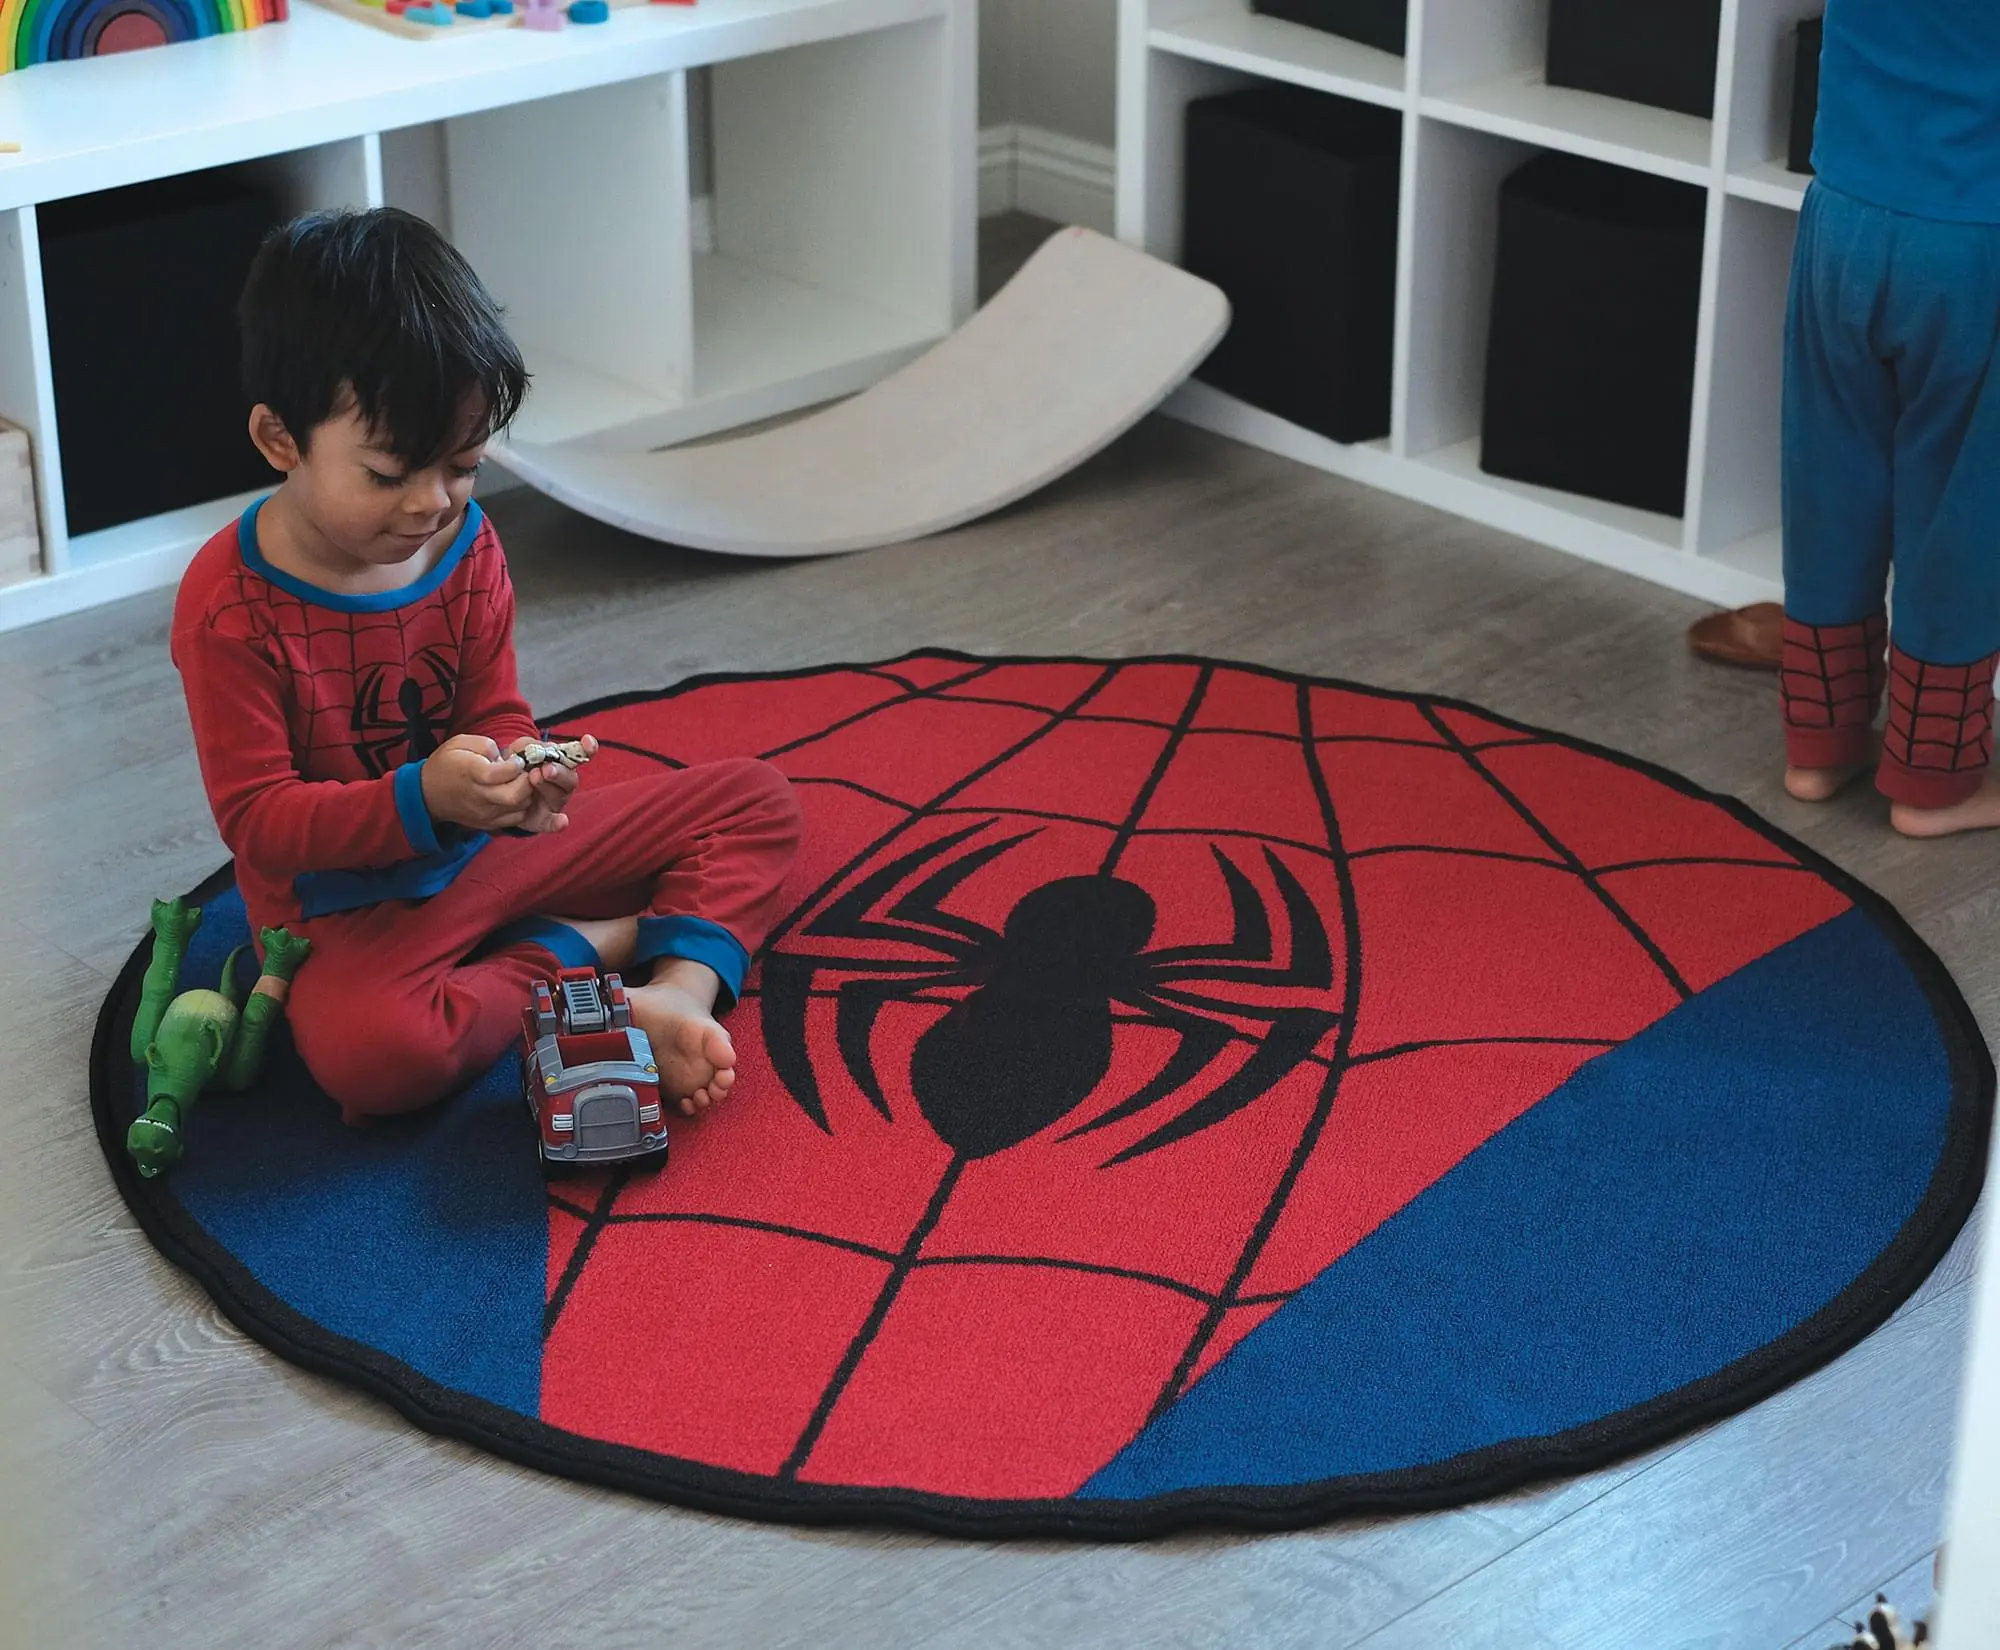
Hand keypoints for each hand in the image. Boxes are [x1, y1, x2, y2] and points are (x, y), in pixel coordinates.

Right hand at [420, 735, 541, 832]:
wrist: (428, 793)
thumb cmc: (447, 763)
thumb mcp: (460, 742)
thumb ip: (486, 745)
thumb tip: (506, 757)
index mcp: (471, 773)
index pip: (503, 773)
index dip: (516, 764)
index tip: (515, 759)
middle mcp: (479, 796)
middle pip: (515, 795)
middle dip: (526, 781)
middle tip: (523, 772)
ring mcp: (484, 813)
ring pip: (520, 808)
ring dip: (526, 794)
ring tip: (517, 782)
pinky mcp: (488, 823)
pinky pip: (516, 818)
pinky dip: (521, 807)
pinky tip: (513, 795)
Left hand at [503, 734, 597, 834]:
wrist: (498, 791)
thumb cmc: (514, 767)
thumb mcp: (517, 751)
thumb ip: (527, 745)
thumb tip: (538, 749)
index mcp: (561, 762)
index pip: (580, 754)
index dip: (587, 748)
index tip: (588, 742)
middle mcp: (563, 783)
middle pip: (570, 778)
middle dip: (560, 773)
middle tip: (546, 769)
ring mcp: (555, 802)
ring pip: (559, 796)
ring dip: (550, 788)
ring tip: (533, 778)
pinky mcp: (544, 820)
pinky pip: (552, 823)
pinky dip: (558, 823)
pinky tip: (562, 821)